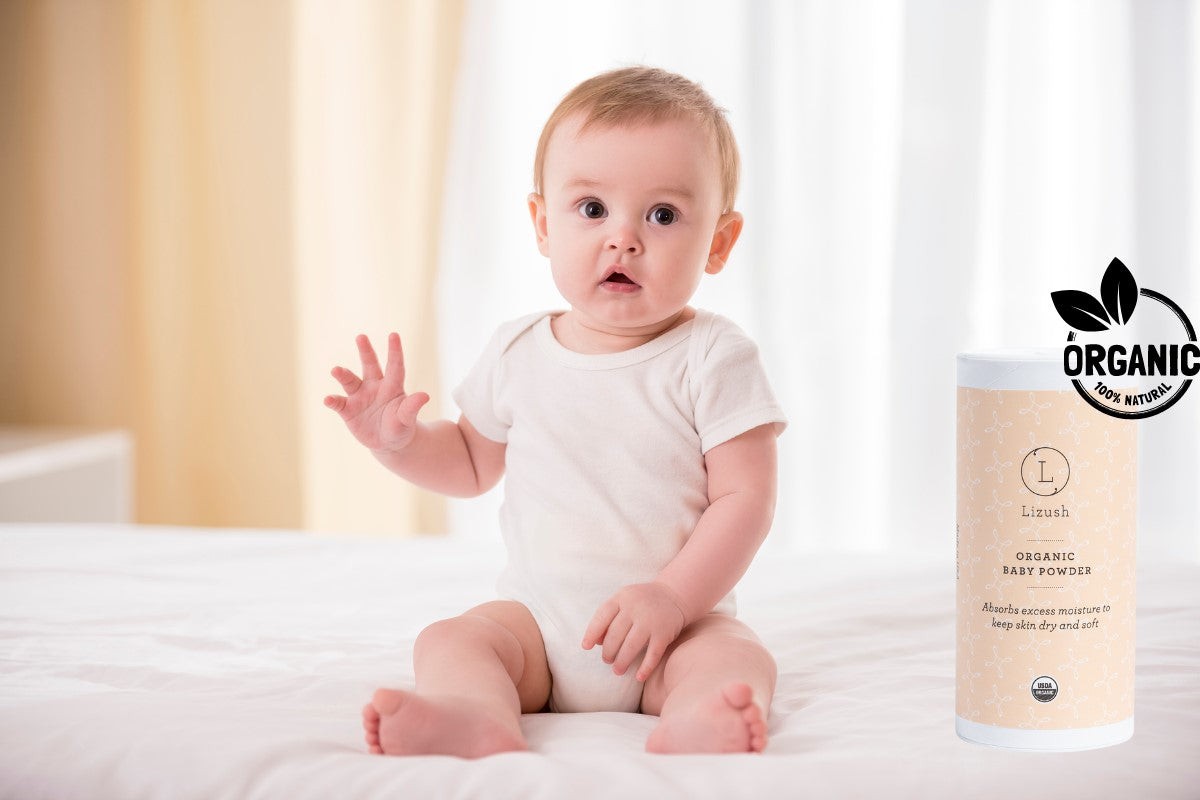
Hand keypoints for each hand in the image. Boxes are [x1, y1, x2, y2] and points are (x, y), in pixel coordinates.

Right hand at [324, 333, 429, 453]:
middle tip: (361, 336)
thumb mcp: (407, 419)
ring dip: (343, 375)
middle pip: (370, 366)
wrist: (387, 443)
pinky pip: (338, 403)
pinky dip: (333, 401)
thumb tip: (425, 396)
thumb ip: (412, 407)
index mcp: (392, 387)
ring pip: (350, 381)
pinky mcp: (348, 410)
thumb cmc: (401, 427)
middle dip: (366, 351)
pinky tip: (328, 399)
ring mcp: (360, 397)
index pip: (395, 367)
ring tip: (336, 370)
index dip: (395, 351)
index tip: (394, 335)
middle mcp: (374, 387)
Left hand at [581, 582, 687, 681]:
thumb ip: (609, 617)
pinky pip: (653, 654)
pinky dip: (645, 668)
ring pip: (631, 646)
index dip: (591, 633)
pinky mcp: (664, 633)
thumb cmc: (642, 601)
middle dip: (608, 651)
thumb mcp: (623, 600)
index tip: (586, 647)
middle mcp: (636, 608)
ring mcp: (650, 621)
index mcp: (622, 598)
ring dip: (622, 662)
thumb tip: (596, 642)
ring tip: (617, 670)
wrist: (675, 594)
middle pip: (615, 635)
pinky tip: (639, 677)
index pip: (602, 616)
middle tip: (607, 660)